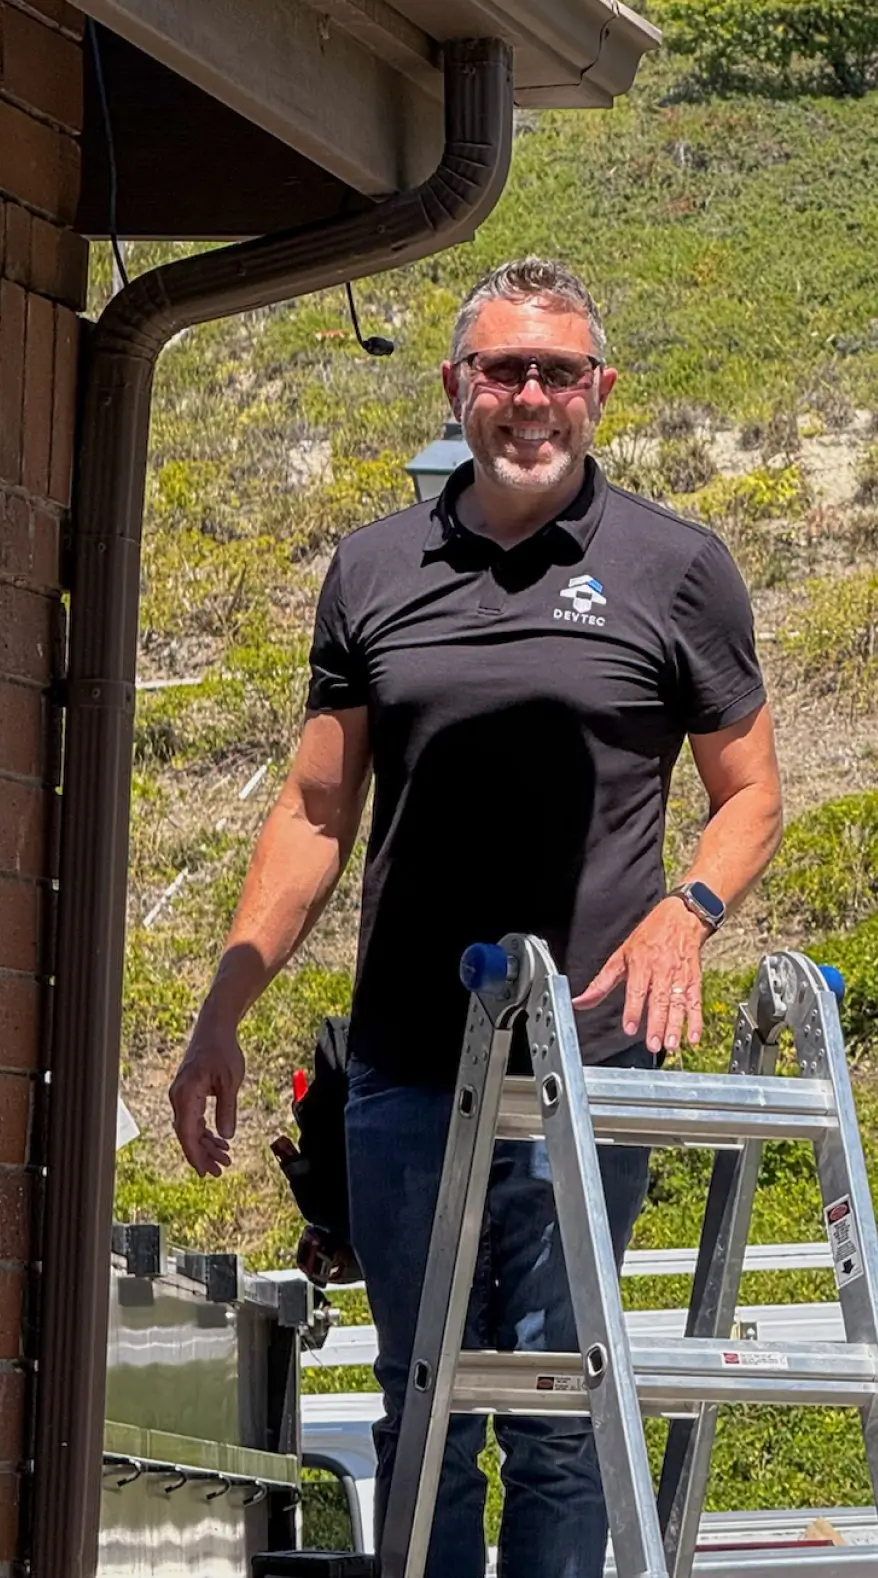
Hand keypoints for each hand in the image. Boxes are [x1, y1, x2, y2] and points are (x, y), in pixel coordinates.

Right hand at [169, 1017, 245, 1176]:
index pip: (186, 1133)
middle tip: (220, 1171)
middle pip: (187, 1134)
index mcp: (185, 1095)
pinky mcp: (190, 1092)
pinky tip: (220, 1141)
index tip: (206, 1172)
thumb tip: (226, 1136)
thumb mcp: (230, 1081)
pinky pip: (194, 1118)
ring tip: (225, 1159)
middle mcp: (179, 1097)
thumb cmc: (223, 1051)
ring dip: (206, 1144)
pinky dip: (206, 1131)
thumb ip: (227, 1109)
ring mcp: (183, 1095)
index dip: (196, 1155)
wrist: (215, 1029)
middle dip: (203, 1154)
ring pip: (191, 1128)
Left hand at [572, 898, 710, 1055]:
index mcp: (641, 963)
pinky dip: (696, 1020)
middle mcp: (661, 970)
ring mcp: (679, 975)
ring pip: (678, 1003)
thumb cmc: (648, 937)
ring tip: (671, 1045)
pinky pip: (695, 1002)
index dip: (633, 1010)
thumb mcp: (621, 956)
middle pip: (659, 1000)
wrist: (680, 917)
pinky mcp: (694, 979)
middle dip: (657, 1024)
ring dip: (676, 1026)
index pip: (636, 990)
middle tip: (653, 1044)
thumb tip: (580, 1002)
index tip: (630, 1029)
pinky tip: (694, 1037)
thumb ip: (601, 983)